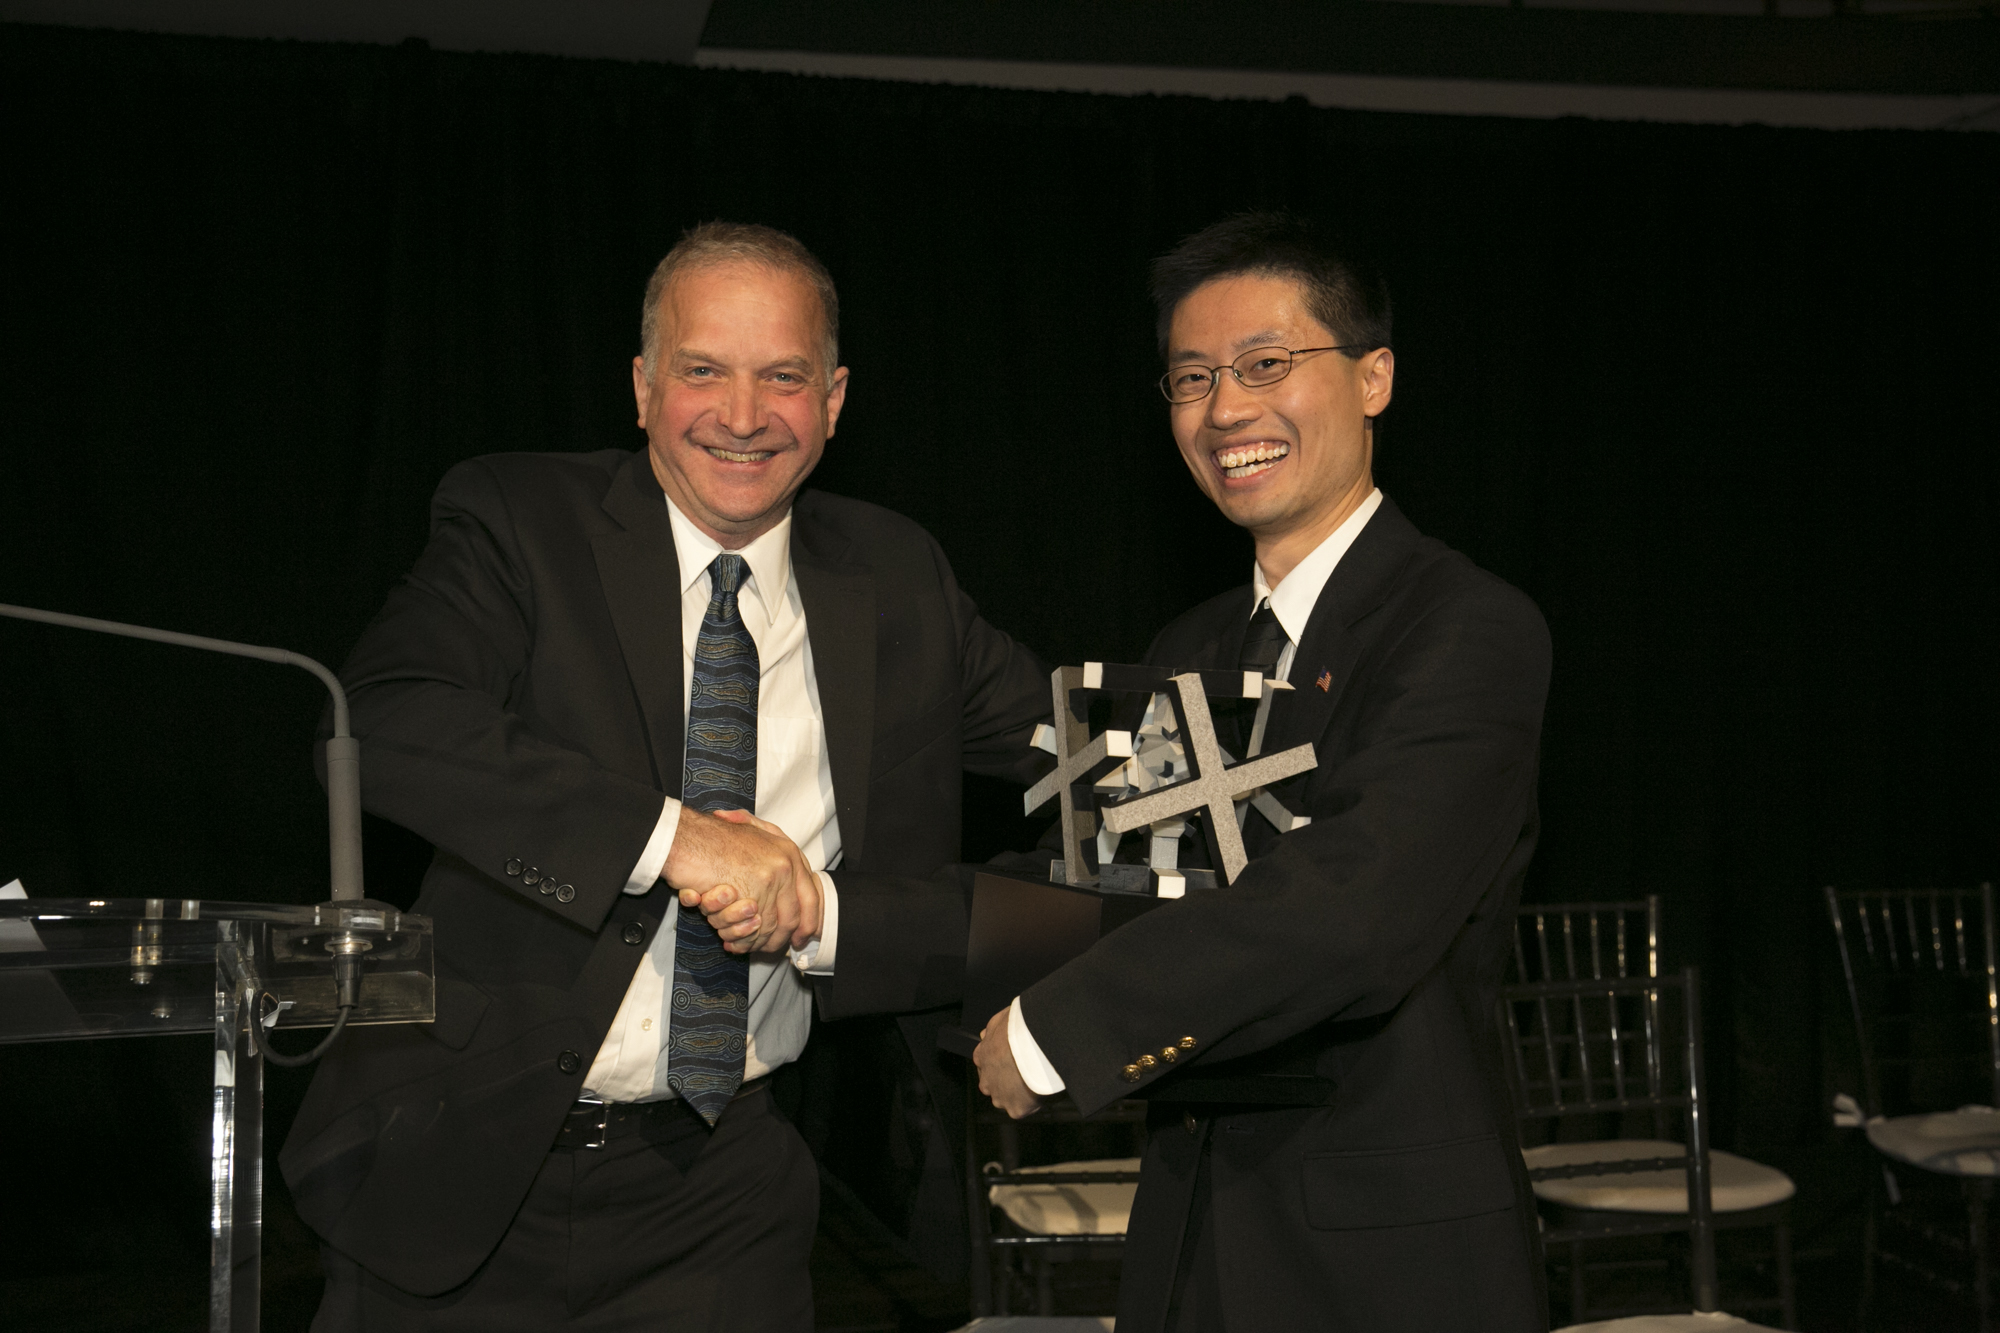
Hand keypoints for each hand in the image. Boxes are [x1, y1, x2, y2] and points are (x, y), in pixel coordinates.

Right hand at [664, 806, 821, 953]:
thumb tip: (786, 869)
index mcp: (789, 852)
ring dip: (756, 941)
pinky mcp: (752, 894)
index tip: (801, 937)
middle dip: (780, 939)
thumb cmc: (711, 837)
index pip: (811, 896)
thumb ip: (767, 840)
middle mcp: (785, 865)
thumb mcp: (749, 829)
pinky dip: (744, 941)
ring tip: (741, 946)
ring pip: (772, 925)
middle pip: (793, 916)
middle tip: (767, 950)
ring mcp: (770, 879)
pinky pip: (755, 928)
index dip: (808, 921)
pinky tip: (732, 943)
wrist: (685, 837)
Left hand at [975, 1004, 1042, 1119]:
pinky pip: (1024, 1109)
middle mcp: (986, 1080)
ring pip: (1008, 1099)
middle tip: (1026, 1072)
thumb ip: (992, 1030)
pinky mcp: (1015, 1109)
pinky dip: (1033, 1103)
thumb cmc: (1019, 1029)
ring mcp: (1000, 1096)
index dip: (1001, 1063)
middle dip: (1008, 1081)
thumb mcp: (1001, 1020)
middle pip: (995, 1085)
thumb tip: (986, 1033)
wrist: (1034, 1045)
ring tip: (1036, 1081)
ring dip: (1019, 1093)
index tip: (1012, 1060)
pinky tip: (1041, 1090)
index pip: (987, 1064)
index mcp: (982, 1057)